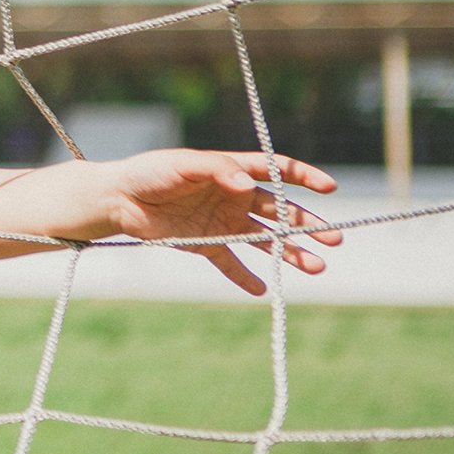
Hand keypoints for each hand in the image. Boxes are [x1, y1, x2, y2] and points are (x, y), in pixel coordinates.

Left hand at [101, 149, 344, 295]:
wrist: (118, 198)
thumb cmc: (150, 172)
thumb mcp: (183, 164)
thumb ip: (216, 170)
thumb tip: (246, 183)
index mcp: (232, 172)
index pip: (276, 171)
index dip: (304, 177)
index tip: (330, 188)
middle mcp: (234, 198)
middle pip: (280, 212)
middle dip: (307, 225)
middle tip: (334, 239)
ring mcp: (223, 223)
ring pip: (264, 240)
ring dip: (290, 253)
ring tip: (316, 268)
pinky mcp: (206, 244)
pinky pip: (231, 264)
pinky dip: (245, 277)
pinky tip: (262, 289)